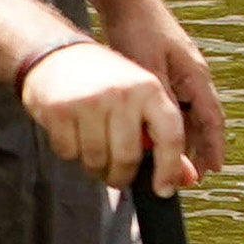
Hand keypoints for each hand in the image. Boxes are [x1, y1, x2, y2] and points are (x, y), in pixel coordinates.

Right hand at [19, 37, 190, 193]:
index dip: (169, 169)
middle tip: (117, 177)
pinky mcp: (58, 110)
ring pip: (96, 160)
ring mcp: (88, 101)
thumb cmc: (107, 82)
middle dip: (121, 176)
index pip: (170, 136)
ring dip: (95, 168)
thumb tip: (186, 179)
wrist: (57, 53)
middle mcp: (121, 93)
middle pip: (127, 158)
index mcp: (150, 88)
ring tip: (95, 154)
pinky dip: (71, 154)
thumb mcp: (141, 97)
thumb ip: (163, 135)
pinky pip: (69, 153)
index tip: (163, 190)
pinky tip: (73, 135)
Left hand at [100, 2, 230, 177]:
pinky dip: (167, 121)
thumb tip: (168, 139)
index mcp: (196, 77)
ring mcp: (180, 71)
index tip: (213, 171)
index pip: (212, 121)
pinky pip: (172, 103)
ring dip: (182, 136)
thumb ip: (161, 104)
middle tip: (191, 175)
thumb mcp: (149, 71)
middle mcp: (194, 76)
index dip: (213, 148)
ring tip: (172, 160)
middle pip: (202, 120)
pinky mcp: (165, 68)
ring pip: (187, 113)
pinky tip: (153, 133)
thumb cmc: (137, 30)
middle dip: (199, 148)